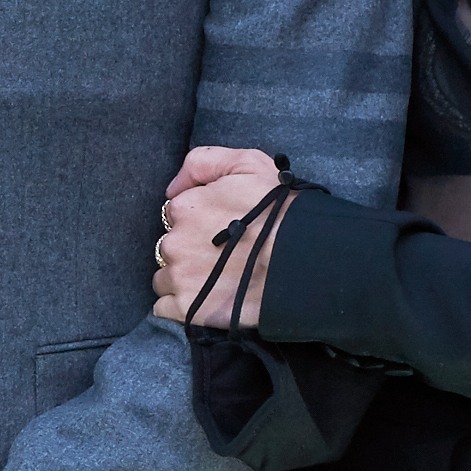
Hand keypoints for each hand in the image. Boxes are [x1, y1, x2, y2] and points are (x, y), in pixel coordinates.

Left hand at [153, 145, 283, 325]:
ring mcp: (179, 277)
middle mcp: (174, 242)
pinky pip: (165, 308)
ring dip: (183, 277)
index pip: (176, 214)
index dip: (198, 221)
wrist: (305, 260)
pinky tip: (204, 299)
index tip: (220, 229)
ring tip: (217, 278)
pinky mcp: (186, 307)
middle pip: (170, 246)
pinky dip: (179, 304)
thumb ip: (202, 162)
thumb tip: (172, 187)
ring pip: (165, 276)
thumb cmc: (282, 210)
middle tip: (222, 255)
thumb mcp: (248, 164)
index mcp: (184, 207)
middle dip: (189, 249)